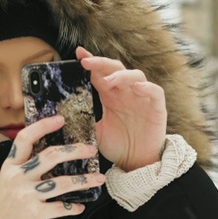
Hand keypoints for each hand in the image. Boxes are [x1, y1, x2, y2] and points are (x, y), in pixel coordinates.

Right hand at [0, 116, 105, 218]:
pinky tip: (81, 206)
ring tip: (99, 178)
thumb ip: (25, 165)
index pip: (25, 138)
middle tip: (91, 149)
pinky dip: (73, 207)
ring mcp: (26, 195)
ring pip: (62, 183)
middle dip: (74, 151)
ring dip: (83, 180)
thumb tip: (54, 151)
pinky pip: (60, 207)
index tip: (60, 119)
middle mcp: (18, 177)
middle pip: (50, 156)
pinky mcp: (35, 213)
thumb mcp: (8, 178)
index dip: (42, 126)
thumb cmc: (6, 203)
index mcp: (10, 166)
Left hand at [77, 47, 166, 171]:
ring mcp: (142, 98)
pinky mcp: (156, 108)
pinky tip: (136, 88)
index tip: (78, 54)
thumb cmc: (117, 146)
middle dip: (101, 63)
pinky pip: (155, 92)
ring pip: (135, 75)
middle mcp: (126, 93)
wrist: (136, 164)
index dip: (91, 63)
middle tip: (86, 62)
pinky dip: (147, 87)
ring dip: (121, 75)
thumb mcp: (95, 132)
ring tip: (108, 81)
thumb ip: (83, 119)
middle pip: (116, 69)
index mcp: (111, 96)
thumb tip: (60, 114)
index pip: (100, 74)